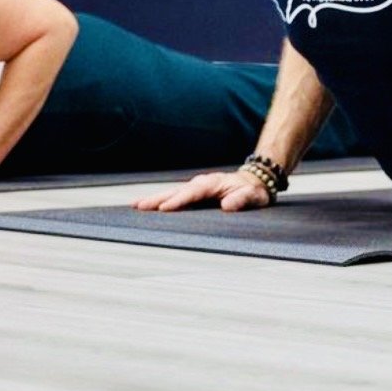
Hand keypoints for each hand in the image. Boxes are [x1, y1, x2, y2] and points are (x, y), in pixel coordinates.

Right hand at [133, 170, 273, 212]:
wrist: (255, 182)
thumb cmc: (254, 191)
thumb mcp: (254, 196)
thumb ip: (242, 199)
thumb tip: (227, 205)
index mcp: (213, 184)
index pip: (193, 193)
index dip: (179, 201)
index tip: (165, 208)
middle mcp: (201, 183)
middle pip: (176, 191)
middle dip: (158, 199)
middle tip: (140, 206)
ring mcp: (196, 187)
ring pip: (172, 192)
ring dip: (155, 199)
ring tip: (137, 206)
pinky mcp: (194, 192)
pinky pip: (175, 196)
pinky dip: (161, 200)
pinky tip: (148, 205)